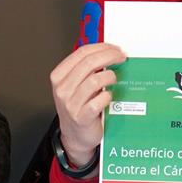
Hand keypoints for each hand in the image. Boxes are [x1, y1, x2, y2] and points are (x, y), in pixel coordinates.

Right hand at [49, 42, 125, 167]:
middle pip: (89, 63)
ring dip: (110, 76)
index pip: (81, 53)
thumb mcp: (75, 85)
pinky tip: (109, 96)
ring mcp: (70, 104)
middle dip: (109, 57)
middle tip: (121, 58)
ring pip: (94, 80)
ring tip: (114, 78)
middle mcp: (62, 89)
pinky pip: (99, 101)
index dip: (101, 47)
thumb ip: (86, 69)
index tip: (115, 48)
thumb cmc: (78, 107)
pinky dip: (107, 96)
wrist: (75, 135)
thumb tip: (108, 52)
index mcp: (59, 76)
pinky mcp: (81, 117)